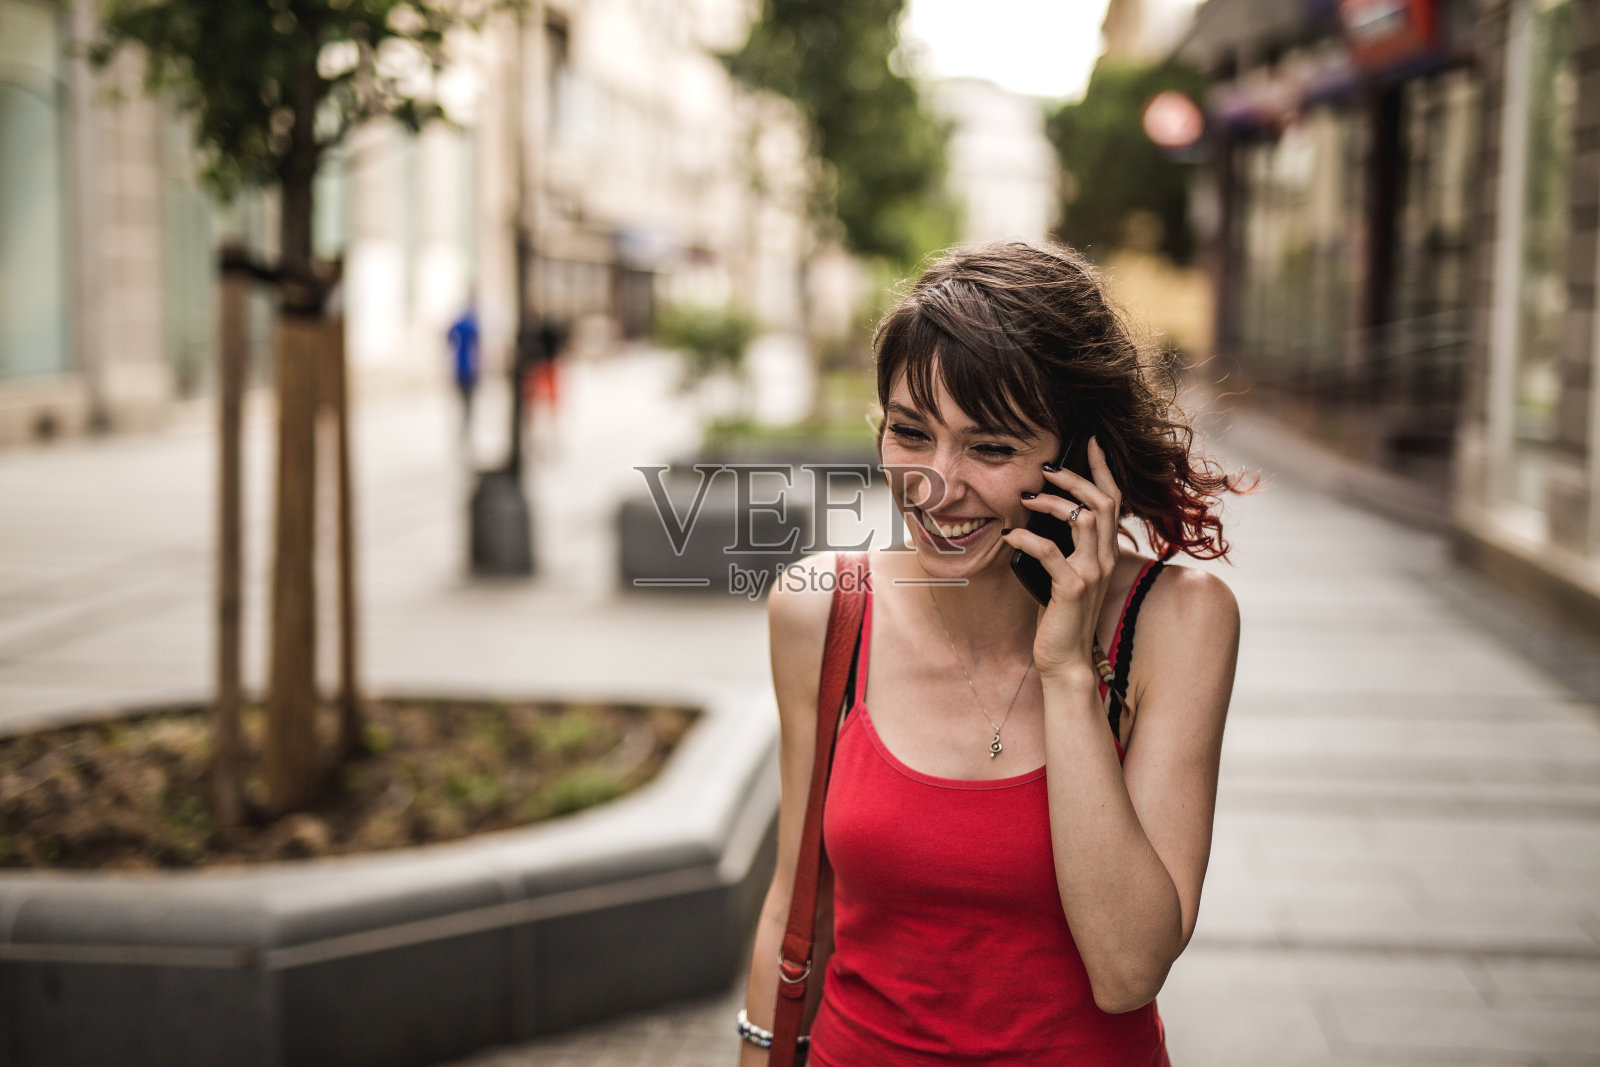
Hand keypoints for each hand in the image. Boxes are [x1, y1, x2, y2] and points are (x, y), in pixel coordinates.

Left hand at [1001, 437, 1121, 676]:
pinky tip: (1010, 535)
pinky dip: (1028, 538)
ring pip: (1083, 519)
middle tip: (1047, 467)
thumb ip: (1062, 546)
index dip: (1102, 469)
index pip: (1113, 501)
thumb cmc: (1060, 615)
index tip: (1089, 443)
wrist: (1065, 659)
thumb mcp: (1064, 573)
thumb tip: (1036, 512)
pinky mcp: (1072, 588)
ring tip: (1027, 498)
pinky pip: (1050, 551)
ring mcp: (1091, 573)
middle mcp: (1105, 558)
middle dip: (1075, 478)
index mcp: (1105, 552)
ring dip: (1053, 503)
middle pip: (1102, 502)